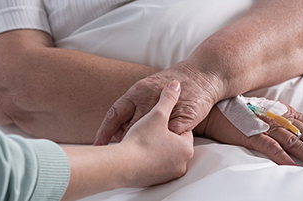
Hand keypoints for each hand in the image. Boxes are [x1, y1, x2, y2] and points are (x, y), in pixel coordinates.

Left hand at [94, 65, 223, 144]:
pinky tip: (159, 152)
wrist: (204, 75)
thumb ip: (133, 105)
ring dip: (142, 145)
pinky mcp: (183, 120)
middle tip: (117, 153)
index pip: (115, 113)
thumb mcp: (148, 88)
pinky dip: (163, 145)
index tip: (98, 145)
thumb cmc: (175, 83)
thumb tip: (117, 125)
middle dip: (124, 141)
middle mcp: (149, 99)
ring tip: (137, 155)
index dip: (104, 130)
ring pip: (148, 134)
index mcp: (137, 91)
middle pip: (130, 127)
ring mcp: (166, 110)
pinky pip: (169, 137)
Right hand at [117, 80, 193, 186]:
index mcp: (185, 147)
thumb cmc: (142, 140)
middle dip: (160, 134)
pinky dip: (146, 157)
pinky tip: (135, 150)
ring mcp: (168, 174)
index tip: (156, 118)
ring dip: (152, 146)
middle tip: (147, 128)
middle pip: (170, 143)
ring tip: (139, 138)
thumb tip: (175, 84)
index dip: (167, 122)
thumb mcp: (157, 114)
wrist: (120, 167)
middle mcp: (181, 163)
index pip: (181, 131)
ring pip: (160, 154)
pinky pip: (152, 164)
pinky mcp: (153, 181)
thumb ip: (168, 99)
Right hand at [194, 101, 302, 164]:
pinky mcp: (250, 135)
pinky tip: (292, 166)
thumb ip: (277, 118)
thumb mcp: (261, 110)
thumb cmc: (234, 111)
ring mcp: (263, 125)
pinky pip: (270, 147)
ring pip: (292, 141)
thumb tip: (292, 130)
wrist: (211, 110)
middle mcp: (275, 116)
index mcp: (280, 110)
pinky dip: (283, 157)